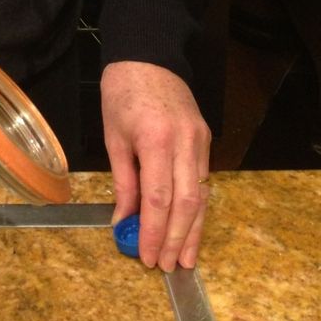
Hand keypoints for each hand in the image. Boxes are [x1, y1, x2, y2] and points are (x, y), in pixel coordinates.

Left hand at [101, 61, 210, 271]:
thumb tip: (124, 220)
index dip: (153, 231)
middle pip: (186, 202)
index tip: (146, 256)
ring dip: (193, 230)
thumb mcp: (114, 136)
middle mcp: (185, 142)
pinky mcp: (207, 140)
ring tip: (184, 260)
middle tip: (167, 266)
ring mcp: (200, 141)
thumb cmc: (122, 93)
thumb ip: (123, 180)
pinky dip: (197, 208)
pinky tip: (190, 228)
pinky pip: (203, 180)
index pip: (158, 197)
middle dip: (176, 238)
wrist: (149, 54)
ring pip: (201, 195)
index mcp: (155, 139)